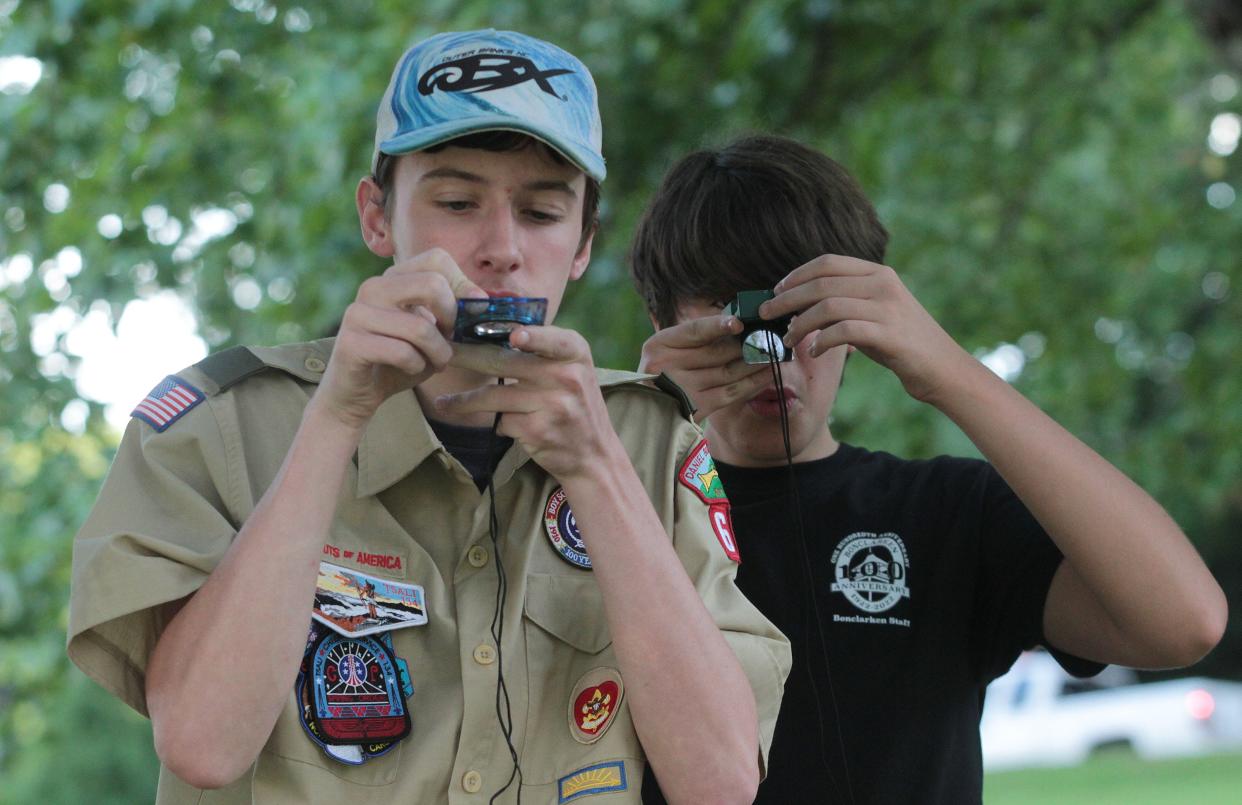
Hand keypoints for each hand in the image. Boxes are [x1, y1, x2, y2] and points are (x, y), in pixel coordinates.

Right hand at [314, 248, 486, 429]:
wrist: (355, 393)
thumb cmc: (398, 359)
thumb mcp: (431, 331)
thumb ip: (452, 312)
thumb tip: (481, 300)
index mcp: (393, 278)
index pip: (437, 259)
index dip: (462, 284)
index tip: (471, 311)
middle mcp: (372, 288)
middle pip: (432, 284)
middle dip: (452, 319)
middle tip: (449, 340)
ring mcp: (357, 313)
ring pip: (421, 327)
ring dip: (438, 353)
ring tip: (435, 362)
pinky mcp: (350, 343)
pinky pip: (402, 353)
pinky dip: (417, 367)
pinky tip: (410, 369)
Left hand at [435, 326, 619, 479]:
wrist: (593, 454)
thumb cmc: (574, 403)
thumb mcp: (573, 369)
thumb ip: (543, 349)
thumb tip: (491, 330)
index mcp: (574, 352)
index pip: (551, 339)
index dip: (532, 337)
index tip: (514, 337)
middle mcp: (567, 375)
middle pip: (504, 362)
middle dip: (467, 356)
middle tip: (442, 352)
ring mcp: (552, 404)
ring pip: (493, 396)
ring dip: (463, 401)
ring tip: (444, 402)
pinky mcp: (538, 429)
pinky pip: (501, 421)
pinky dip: (498, 424)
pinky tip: (506, 427)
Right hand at [637, 314, 770, 422]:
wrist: (650, 410)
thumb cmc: (664, 372)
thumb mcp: (668, 349)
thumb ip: (695, 337)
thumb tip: (736, 325)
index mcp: (660, 344)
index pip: (694, 331)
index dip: (718, 325)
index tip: (739, 323)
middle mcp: (668, 365)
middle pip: (716, 352)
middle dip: (746, 343)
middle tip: (769, 336)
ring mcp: (684, 388)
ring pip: (728, 372)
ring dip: (755, 362)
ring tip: (774, 353)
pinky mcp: (698, 407)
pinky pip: (732, 393)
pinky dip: (752, 382)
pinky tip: (768, 374)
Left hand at [763, 254, 970, 403]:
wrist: (942, 368)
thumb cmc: (900, 344)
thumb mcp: (873, 314)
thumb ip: (844, 304)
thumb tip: (799, 306)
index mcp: (878, 273)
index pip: (828, 262)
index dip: (797, 275)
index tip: (776, 291)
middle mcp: (883, 284)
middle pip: (821, 283)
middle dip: (787, 299)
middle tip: (766, 314)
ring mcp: (888, 307)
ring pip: (827, 306)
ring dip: (800, 323)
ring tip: (789, 339)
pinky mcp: (889, 334)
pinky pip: (843, 331)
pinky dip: (822, 341)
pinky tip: (814, 352)